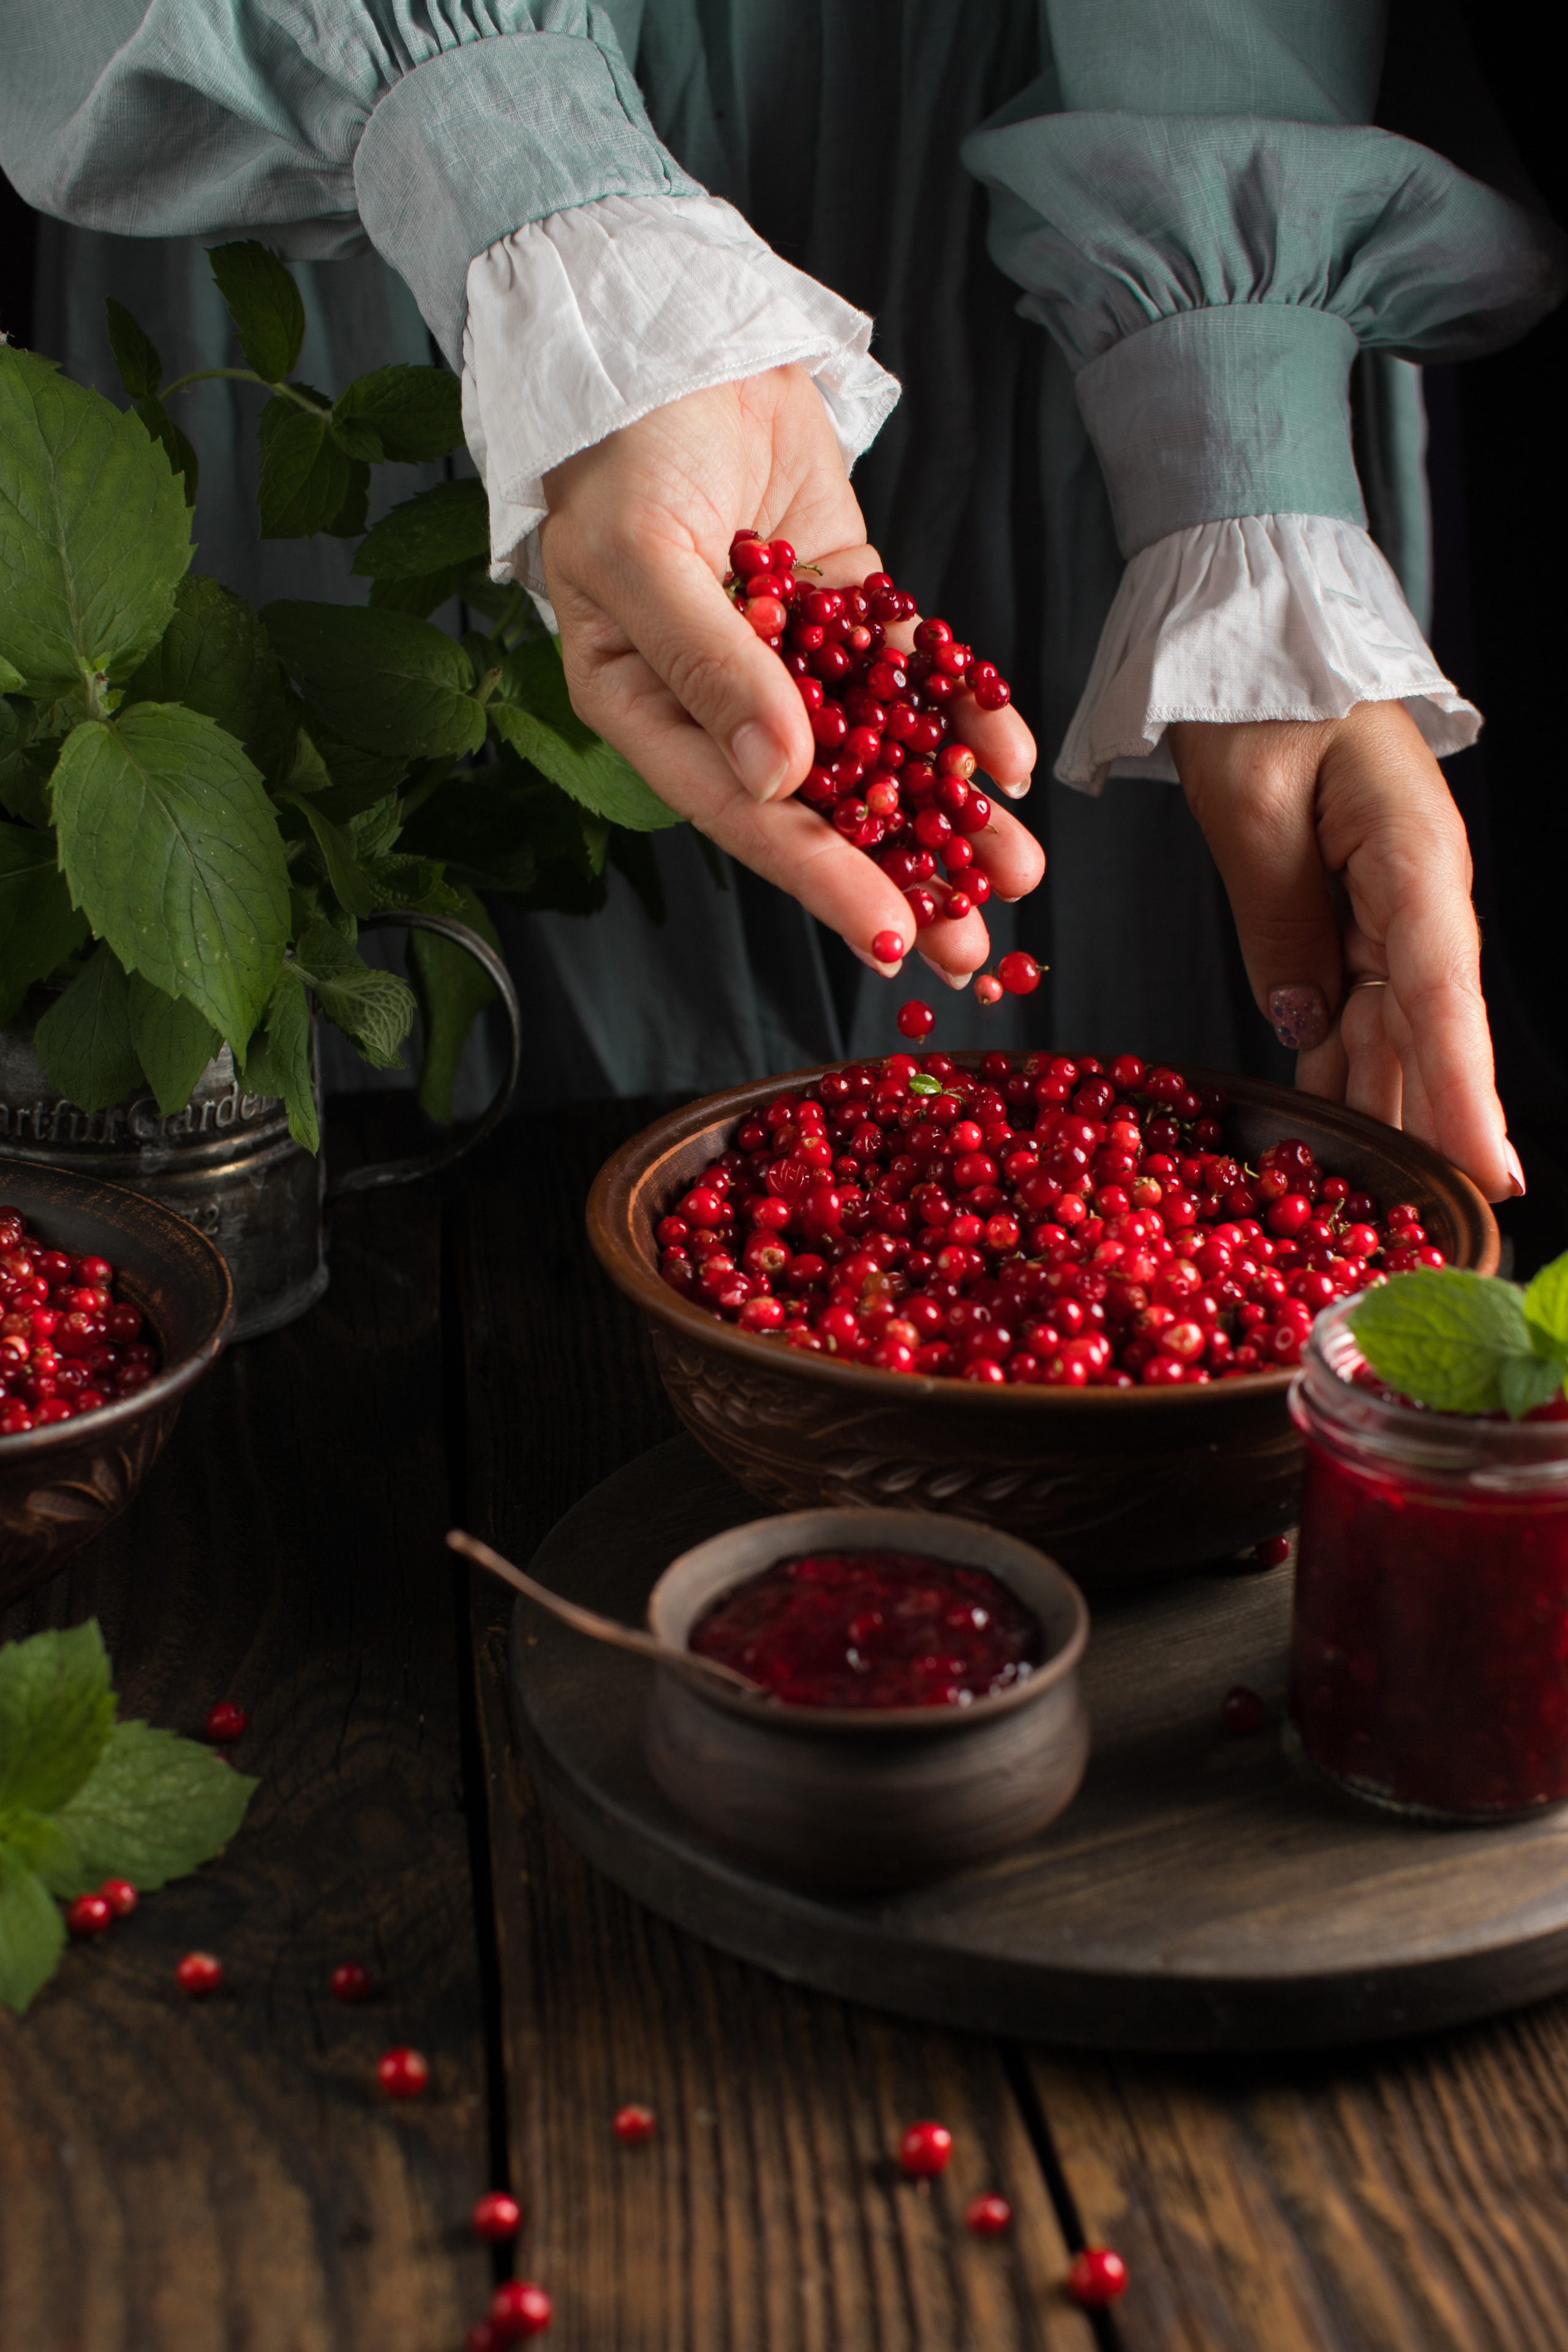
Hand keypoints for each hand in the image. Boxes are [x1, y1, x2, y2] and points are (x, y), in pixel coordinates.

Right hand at [538, 366, 1042, 986]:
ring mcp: (788, 653)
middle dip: (900, 873)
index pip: (740, 812)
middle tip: (972, 941)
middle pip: (819, 805)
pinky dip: (959, 711)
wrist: (669, 328)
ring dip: (948, 815)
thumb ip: (710, 666)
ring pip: (877, 750)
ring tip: (1016, 872)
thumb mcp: (644, 553)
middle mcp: (718, 698)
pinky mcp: (844, 603)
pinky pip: (908, 671)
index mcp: (644, 707)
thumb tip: (777, 779)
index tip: (889, 934)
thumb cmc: (621, 443)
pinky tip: (1008, 759)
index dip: (818, 877)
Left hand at [1168, 701, 1522, 1203]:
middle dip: (1436, 1131)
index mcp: (1412, 860)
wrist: (1255, 635)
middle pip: (1431, 1034)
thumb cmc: (1255, 697)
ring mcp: (1392, 909)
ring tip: (1383, 1207)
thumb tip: (1308, 1021)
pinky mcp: (1356, 916)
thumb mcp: (1250, 804)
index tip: (1491, 1172)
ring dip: (1389, 1112)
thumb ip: (1280, 918)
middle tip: (1439, 1229)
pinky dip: (1346, 1069)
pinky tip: (1336, 1133)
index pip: (1443, 997)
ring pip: (1396, 1033)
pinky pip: (1357, 1009)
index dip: (1464, 1093)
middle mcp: (1419, 896)